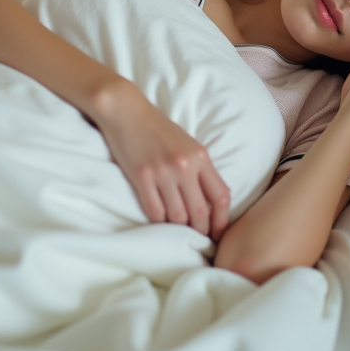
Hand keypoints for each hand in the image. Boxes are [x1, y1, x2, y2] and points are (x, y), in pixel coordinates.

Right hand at [90, 82, 230, 240]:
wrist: (127, 111)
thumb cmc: (157, 128)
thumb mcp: (188, 144)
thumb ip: (200, 169)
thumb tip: (209, 202)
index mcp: (200, 157)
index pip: (221, 196)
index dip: (222, 221)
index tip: (219, 233)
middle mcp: (184, 166)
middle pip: (200, 212)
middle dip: (202, 231)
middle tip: (199, 239)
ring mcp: (162, 172)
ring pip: (177, 216)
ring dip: (179, 228)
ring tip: (179, 232)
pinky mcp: (141, 177)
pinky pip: (155, 211)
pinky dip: (159, 221)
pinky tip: (160, 221)